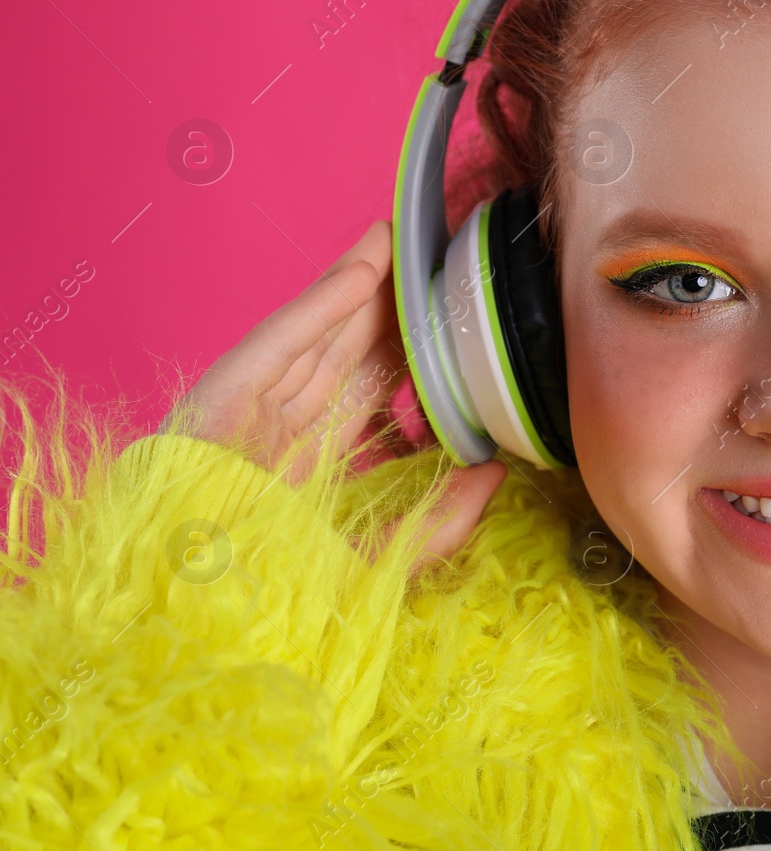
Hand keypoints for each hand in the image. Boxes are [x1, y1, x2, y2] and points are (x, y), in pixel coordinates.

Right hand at [161, 220, 504, 567]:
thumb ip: (443, 522)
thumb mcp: (380, 561)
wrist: (193, 613)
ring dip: (357, 283)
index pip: (370, 388)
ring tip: (398, 237)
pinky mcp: (223, 398)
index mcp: (314, 463)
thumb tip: (497, 473)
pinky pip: (280, 341)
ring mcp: (251, 409)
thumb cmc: (276, 594)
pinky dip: (320, 306)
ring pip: (317, 332)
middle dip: (387, 303)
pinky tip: (362, 272)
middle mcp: (283, 428)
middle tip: (433, 258)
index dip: (407, 348)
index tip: (449, 314)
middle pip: (347, 349)